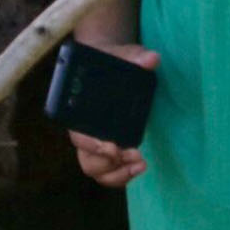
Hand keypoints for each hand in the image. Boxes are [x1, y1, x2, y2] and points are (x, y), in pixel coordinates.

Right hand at [69, 42, 157, 187]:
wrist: (110, 63)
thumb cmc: (112, 60)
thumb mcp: (123, 54)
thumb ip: (135, 56)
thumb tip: (151, 59)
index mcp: (78, 111)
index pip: (79, 135)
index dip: (93, 144)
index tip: (113, 147)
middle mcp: (82, 130)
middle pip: (87, 159)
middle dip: (109, 163)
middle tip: (135, 155)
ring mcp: (94, 142)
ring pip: (96, 169)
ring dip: (116, 174)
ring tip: (140, 165)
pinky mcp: (107, 147)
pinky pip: (107, 171)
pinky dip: (120, 175)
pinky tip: (138, 168)